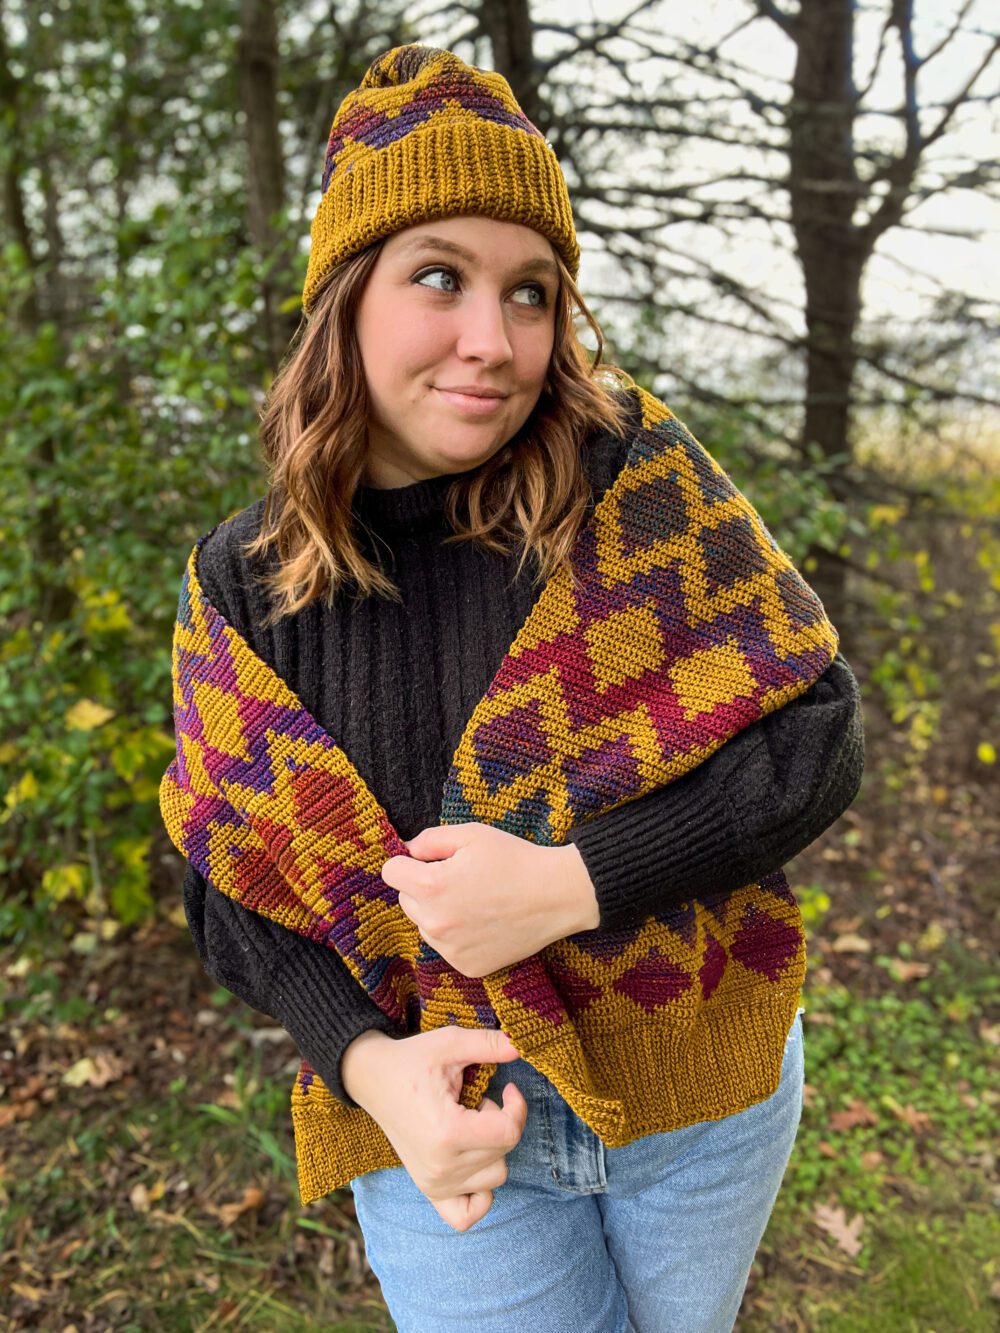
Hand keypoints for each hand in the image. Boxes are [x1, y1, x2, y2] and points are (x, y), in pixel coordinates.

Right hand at [345, 1025, 527, 1232]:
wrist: (371, 1079)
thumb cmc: (411, 1060)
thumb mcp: (450, 1042)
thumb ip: (488, 1044)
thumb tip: (522, 1044)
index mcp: (447, 1132)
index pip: (509, 1133)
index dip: (517, 1106)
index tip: (508, 1088)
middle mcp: (441, 1167)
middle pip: (504, 1153)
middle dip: (501, 1121)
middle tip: (478, 1101)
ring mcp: (434, 1184)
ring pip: (495, 1178)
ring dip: (493, 1150)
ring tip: (470, 1125)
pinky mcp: (429, 1190)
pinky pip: (467, 1216)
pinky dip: (480, 1196)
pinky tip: (475, 1164)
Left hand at [380, 823, 598, 976]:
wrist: (556, 895)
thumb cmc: (515, 860)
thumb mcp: (471, 834)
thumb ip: (429, 839)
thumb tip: (407, 851)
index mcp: (431, 887)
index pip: (391, 872)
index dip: (408, 862)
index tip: (429, 860)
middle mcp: (435, 923)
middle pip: (406, 900)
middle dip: (423, 888)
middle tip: (459, 879)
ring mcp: (451, 949)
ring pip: (426, 925)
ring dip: (439, 913)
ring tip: (475, 901)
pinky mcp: (467, 966)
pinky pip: (447, 947)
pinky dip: (459, 936)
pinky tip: (484, 922)